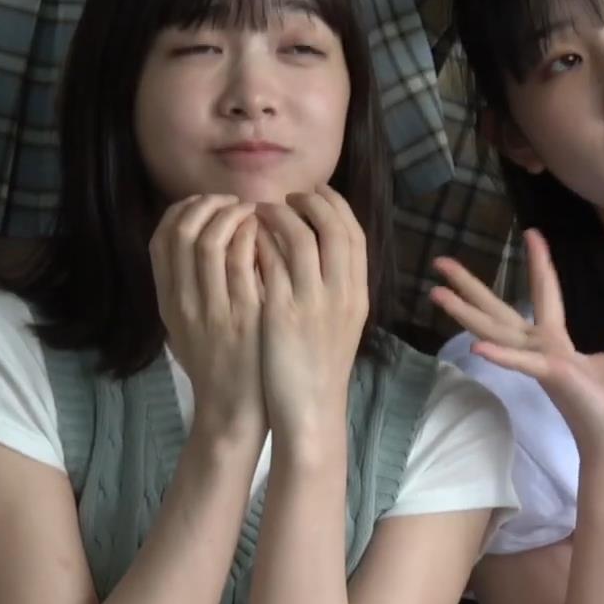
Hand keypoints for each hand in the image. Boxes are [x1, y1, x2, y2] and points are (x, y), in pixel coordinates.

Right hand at [151, 194, 265, 437]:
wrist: (233, 411)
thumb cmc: (217, 368)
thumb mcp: (185, 329)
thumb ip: (187, 289)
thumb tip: (198, 242)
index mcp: (168, 303)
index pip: (161, 239)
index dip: (183, 212)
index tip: (207, 206)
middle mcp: (184, 302)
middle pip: (183, 232)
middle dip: (209, 206)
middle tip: (235, 204)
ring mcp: (212, 308)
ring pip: (211, 240)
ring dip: (233, 216)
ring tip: (254, 214)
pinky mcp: (244, 316)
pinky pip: (244, 261)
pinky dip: (254, 237)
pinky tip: (268, 235)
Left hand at [254, 186, 368, 443]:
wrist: (310, 410)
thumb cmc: (319, 369)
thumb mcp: (340, 324)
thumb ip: (335, 287)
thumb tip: (320, 249)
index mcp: (358, 294)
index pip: (353, 233)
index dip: (334, 206)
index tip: (316, 193)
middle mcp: (341, 293)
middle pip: (332, 227)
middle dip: (310, 203)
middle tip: (287, 196)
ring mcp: (312, 302)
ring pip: (300, 238)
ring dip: (279, 217)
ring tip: (260, 211)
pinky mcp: (282, 314)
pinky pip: (270, 263)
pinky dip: (259, 243)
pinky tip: (245, 239)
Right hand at [431, 229, 603, 450]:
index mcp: (554, 343)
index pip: (543, 294)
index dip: (538, 263)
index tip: (532, 232)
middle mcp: (539, 349)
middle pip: (497, 311)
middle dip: (469, 286)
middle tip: (440, 262)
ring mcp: (540, 363)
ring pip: (496, 331)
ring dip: (465, 312)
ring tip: (435, 291)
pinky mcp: (551, 377)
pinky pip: (521, 363)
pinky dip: (501, 356)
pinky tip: (475, 348)